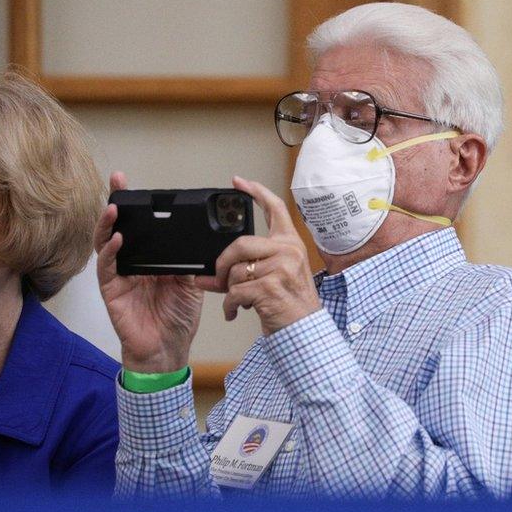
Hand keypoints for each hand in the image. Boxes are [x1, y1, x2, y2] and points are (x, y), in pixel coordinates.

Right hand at [95, 171, 204, 372]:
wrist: (167, 349)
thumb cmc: (177, 318)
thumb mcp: (191, 284)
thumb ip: (189, 261)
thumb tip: (195, 236)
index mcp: (151, 258)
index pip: (142, 226)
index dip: (137, 206)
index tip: (135, 184)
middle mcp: (132, 262)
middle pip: (119, 227)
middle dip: (116, 203)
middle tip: (117, 181)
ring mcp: (119, 275)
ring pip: (106, 242)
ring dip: (108, 224)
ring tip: (114, 208)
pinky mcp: (111, 289)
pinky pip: (106, 266)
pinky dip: (110, 251)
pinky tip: (117, 240)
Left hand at [196, 176, 320, 334]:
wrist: (305, 331)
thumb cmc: (290, 305)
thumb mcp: (274, 278)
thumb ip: (245, 268)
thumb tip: (207, 273)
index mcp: (290, 244)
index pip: (275, 208)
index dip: (256, 191)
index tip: (238, 181)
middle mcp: (289, 251)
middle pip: (240, 244)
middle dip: (223, 264)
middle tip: (219, 278)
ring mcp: (281, 268)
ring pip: (237, 271)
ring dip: (230, 290)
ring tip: (240, 301)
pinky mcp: (270, 286)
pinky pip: (236, 291)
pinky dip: (230, 305)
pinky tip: (237, 311)